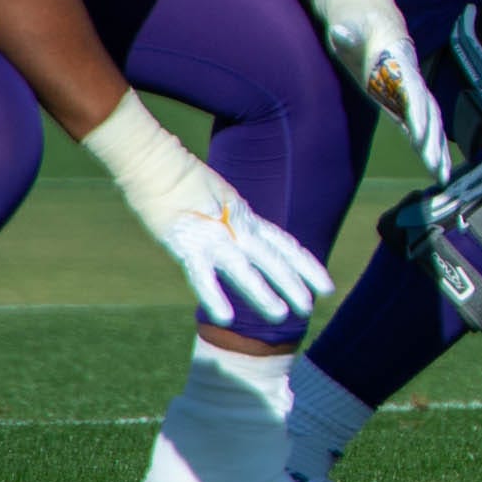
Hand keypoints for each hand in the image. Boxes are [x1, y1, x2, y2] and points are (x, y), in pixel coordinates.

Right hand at [80, 93, 333, 323]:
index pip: (285, 245)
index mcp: (247, 219)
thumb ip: (235, 224)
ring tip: (281, 315)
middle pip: (273, 259)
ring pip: (244, 270)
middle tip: (310, 308)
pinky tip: (224, 318)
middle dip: (294, 284)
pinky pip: (202, 275)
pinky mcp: (186, 244)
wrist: (156, 163)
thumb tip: (244, 242)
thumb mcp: (220, 202)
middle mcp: (237, 229)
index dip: (307, 266)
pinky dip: (213, 296)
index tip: (326, 286)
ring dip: (262, 294)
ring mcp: (214, 237)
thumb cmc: (182, 182)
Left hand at [311, 0, 453, 179]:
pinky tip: (430, 161)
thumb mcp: (348, 20)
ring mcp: (406, 87)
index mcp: (398, 59)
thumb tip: (340, 32)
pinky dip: (424, 141)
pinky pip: (415, 121)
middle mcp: (408, 76)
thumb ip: (347, 30)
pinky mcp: (398, 96)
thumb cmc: (355, 17)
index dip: (416, 115)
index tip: (419, 138)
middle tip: (438, 169)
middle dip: (433, 140)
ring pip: (427, 120)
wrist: (366, 10)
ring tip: (442, 175)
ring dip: (435, 147)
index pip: (411, 91)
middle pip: (426, 111)